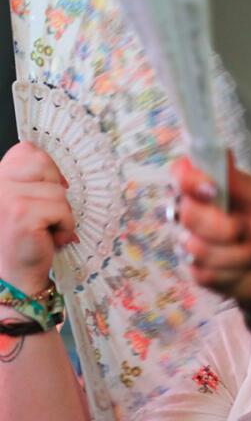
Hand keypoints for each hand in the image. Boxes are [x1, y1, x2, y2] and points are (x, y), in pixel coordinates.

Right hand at [0, 141, 73, 291]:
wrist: (13, 279)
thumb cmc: (22, 239)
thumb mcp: (22, 200)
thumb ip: (30, 178)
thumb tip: (54, 164)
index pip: (26, 151)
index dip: (44, 170)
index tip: (42, 194)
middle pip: (44, 164)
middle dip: (53, 190)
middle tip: (42, 216)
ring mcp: (6, 199)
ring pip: (58, 189)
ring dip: (61, 212)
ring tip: (44, 230)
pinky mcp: (21, 215)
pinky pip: (62, 208)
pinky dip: (64, 225)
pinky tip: (48, 239)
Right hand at [171, 156, 250, 305]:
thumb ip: (237, 182)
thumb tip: (221, 153)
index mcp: (210, 188)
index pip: (180, 174)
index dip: (189, 179)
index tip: (212, 189)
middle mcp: (194, 213)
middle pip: (186, 214)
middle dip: (220, 225)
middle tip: (243, 228)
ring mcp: (191, 244)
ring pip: (196, 247)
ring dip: (236, 252)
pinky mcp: (195, 272)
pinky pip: (205, 272)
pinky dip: (234, 269)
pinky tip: (247, 266)